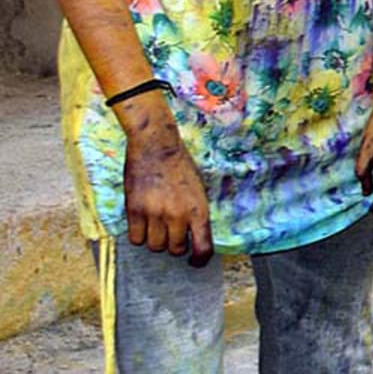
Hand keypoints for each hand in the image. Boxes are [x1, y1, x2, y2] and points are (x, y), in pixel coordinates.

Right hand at [119, 100, 213, 265]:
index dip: (200, 260)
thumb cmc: (181, 164)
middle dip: (174, 246)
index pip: (203, 248)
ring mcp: (156, 214)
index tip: (195, 262)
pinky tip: (142, 225)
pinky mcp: (135, 210)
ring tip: (157, 226)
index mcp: (199, 210)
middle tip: (172, 234)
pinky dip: (139, 236)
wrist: (156, 145)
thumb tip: (194, 235)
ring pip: (155, 246)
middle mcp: (179, 215)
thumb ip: (196, 212)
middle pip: (175, 250)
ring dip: (156, 241)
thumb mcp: (199, 188)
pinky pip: (136, 239)